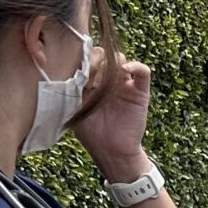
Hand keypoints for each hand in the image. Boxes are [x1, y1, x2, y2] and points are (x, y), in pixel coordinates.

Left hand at [75, 57, 153, 179]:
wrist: (112, 151)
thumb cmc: (91, 133)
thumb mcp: (75, 108)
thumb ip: (72, 90)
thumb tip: (65, 71)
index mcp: (91, 83)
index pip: (87, 60)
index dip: (82, 59)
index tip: (76, 66)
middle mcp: (108, 81)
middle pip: (104, 56)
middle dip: (96, 58)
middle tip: (90, 68)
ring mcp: (125, 84)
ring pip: (121, 59)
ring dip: (112, 61)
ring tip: (104, 74)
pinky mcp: (140, 91)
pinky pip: (143, 72)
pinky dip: (135, 66)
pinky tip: (125, 70)